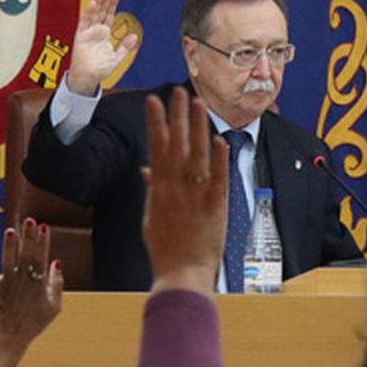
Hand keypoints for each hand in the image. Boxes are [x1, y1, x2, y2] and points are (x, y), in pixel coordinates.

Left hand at [0, 218, 63, 346]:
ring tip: (10, 231)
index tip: (44, 226)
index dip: (42, 241)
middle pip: (25, 254)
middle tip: (29, 220)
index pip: (41, 257)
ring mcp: (6, 284)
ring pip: (8, 261)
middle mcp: (22, 280)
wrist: (11, 337)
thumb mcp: (54, 306)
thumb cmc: (35, 322)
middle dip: (28, 236)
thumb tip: (56, 261)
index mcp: (38, 283)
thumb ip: (56, 283)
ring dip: (9, 246)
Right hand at [65, 0, 136, 95]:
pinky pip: (84, 21)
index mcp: (104, 34)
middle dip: (106, 0)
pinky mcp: (81, 35)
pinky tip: (94, 3)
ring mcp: (88, 32)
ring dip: (98, 3)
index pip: (109, 16)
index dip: (113, 5)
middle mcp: (95, 31)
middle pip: (101, 12)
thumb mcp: (116, 58)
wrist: (87, 78)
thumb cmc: (100, 70)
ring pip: (93, 14)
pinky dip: (88, 12)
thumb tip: (135, 36)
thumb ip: (125, 47)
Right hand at [142, 87, 228, 294]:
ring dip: (198, 128)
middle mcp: (176, 188)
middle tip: (178, 91)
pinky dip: (219, 159)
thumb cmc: (165, 248)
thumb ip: (152, 189)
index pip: (156, 148)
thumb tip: (147, 169)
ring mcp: (196, 196)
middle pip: (176, 145)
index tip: (154, 101)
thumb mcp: (151, 216)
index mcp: (159, 189)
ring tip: (199, 104)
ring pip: (197, 155)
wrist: (181, 274)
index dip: (156, 123)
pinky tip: (220, 140)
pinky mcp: (216, 206)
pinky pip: (218, 178)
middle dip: (177, 116)